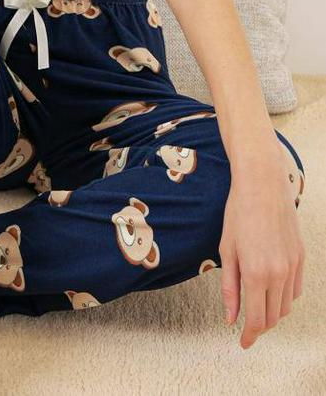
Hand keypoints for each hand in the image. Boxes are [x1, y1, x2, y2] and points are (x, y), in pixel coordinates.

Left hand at [219, 150, 304, 348]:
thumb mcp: (227, 250)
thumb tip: (230, 317)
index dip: (249, 336)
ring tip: (257, 307)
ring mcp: (293, 266)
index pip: (256, 320)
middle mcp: (279, 274)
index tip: (242, 343)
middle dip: (260, 326)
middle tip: (246, 325)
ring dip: (273, 313)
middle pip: (274, 318)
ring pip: (286, 306)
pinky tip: (272, 290)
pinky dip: (285, 297)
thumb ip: (230, 288)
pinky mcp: (301, 257)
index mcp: (256, 274)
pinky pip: (296, 289)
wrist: (262, 186)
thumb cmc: (238, 214)